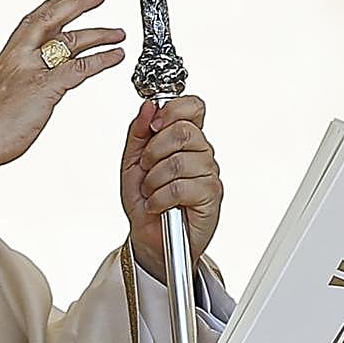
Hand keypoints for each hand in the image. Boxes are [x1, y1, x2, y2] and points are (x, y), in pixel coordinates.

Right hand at [0, 0, 124, 176]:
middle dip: (77, 5)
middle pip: (51, 19)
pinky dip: (101, 59)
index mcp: (7, 57)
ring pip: (70, 41)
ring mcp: (32, 70)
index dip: (53, 6)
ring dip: (98, 34)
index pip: (32, 21)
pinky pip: (79, 67)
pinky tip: (114, 56)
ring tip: (116, 33)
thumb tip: (25, 82)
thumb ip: (14, 80)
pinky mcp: (45, 87)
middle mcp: (18, 57)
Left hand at [120, 96, 221, 277]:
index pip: (193, 107)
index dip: (173, 109)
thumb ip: (138, 131)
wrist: (147, 236)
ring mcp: (209, 174)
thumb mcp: (132, 161)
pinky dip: (160, 198)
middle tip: (146, 168)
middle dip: (154, 151)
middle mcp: (201, 153)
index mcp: (186, 139)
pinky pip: (181, 187)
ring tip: (151, 191)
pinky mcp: (211, 196)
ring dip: (154, 179)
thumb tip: (148, 106)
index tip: (154, 125)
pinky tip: (157, 205)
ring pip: (179, 161)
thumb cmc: (144, 199)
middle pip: (184, 131)